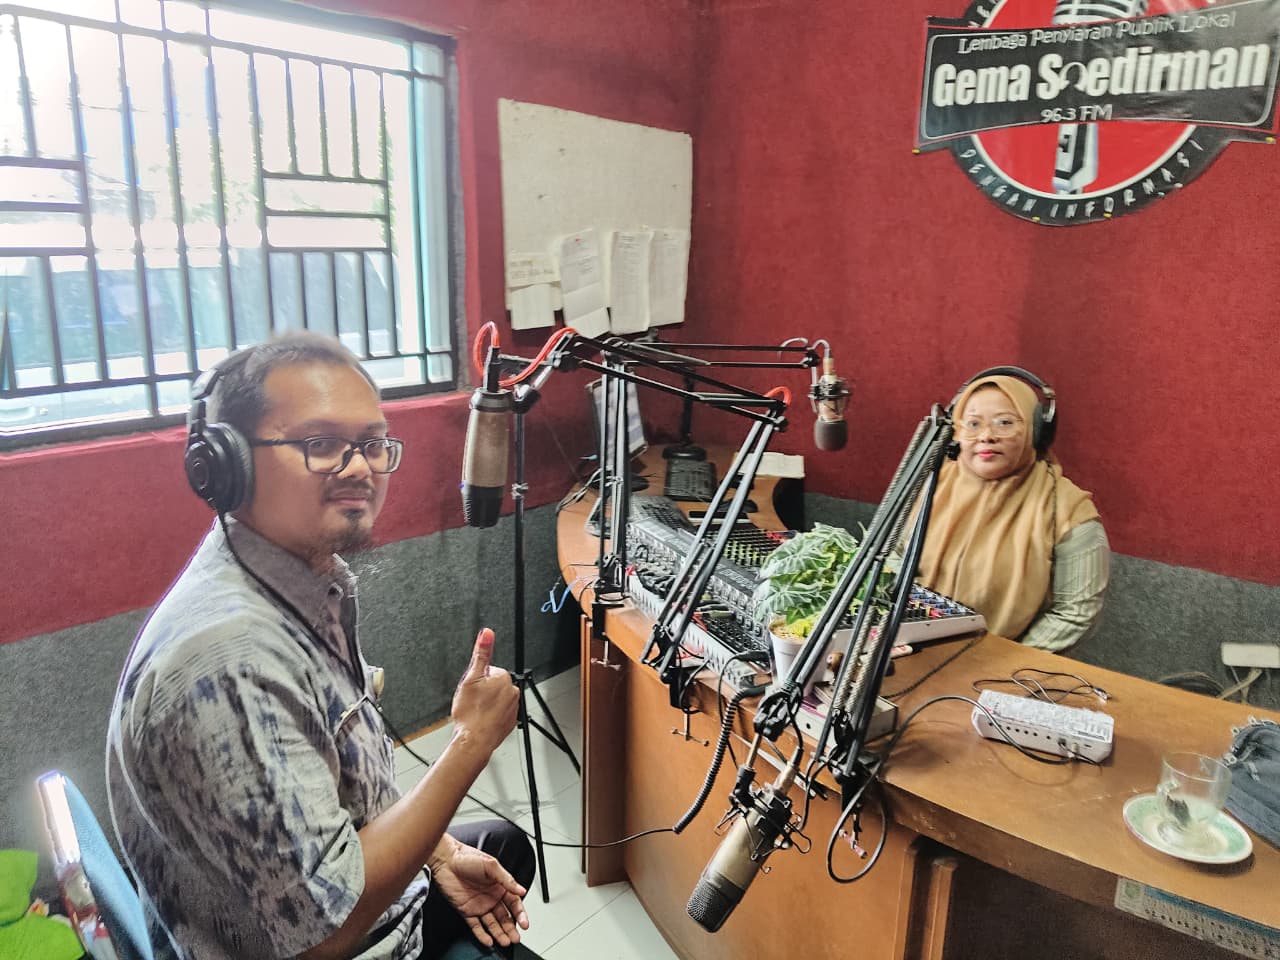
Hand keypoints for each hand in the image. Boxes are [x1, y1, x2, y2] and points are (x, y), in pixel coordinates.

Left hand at [429, 839, 528, 947]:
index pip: (514, 903)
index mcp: (499, 886)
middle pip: (505, 917)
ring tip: (505, 942)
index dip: (520, 914)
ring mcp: (479, 905)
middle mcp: (491, 897)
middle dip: (511, 928)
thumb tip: (522, 890)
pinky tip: (488, 941)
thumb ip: (507, 879)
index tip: (525, 923)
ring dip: (499, 933)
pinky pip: (476, 926)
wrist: (445, 860)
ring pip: (492, 924)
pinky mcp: (466, 911)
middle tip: (515, 938)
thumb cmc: (467, 857)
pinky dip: (482, 935)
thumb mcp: (491, 865)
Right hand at [451, 628, 518, 756]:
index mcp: (504, 678)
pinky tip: (481, 720)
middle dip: (482, 691)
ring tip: (475, 712)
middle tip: (471, 702)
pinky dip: (491, 716)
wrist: (474, 740)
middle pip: (493, 685)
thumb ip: (481, 654)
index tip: (471, 690)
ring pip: (496, 700)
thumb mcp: (470, 678)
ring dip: (486, 704)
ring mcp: (513, 707)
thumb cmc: (470, 713)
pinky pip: (499, 713)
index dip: (476, 680)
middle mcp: (512, 691)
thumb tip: (487, 633)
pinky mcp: (510, 721)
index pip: (488, 671)